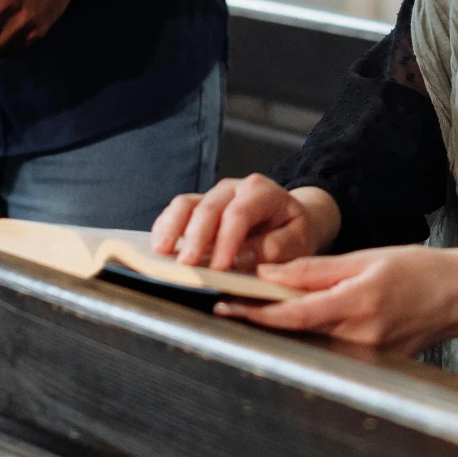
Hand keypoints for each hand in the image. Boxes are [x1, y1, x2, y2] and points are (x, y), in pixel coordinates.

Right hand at [152, 176, 340, 271]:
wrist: (292, 218)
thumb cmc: (294, 231)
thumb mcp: (298, 241)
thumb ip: (274, 248)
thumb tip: (242, 258)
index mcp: (261, 192)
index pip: (239, 214)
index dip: (227, 240)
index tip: (220, 267)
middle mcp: (234, 189)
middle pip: (208, 207)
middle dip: (196, 238)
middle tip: (187, 265)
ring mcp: (214, 196)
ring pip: (186, 204)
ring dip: (172, 228)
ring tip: (162, 252)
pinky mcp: (200, 206)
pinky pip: (177, 210)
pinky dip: (166, 226)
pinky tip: (160, 245)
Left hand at [215, 246, 457, 356]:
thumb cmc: (416, 269)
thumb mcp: (364, 258)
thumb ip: (315, 269)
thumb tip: (270, 274)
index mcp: (358, 301)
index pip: (295, 314)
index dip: (257, 313)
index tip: (227, 306)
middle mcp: (361, 334)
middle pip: (296, 333)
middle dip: (262, 320)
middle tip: (229, 306)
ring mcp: (366, 354)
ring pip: (310, 342)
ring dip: (282, 328)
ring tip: (256, 308)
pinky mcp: (371, 363)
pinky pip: (330, 348)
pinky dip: (308, 335)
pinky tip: (296, 320)